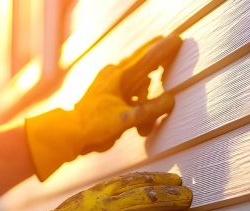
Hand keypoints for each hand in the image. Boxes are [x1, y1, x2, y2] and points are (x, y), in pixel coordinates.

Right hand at [0, 172, 196, 210]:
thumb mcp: (76, 208)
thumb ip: (100, 207)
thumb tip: (125, 210)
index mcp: (97, 194)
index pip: (136, 180)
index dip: (160, 180)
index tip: (175, 180)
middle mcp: (109, 209)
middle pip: (153, 197)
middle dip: (175, 198)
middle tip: (190, 199)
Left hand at [26, 35, 182, 179]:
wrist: (71, 132)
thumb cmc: (95, 124)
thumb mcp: (127, 119)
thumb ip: (150, 109)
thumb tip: (171, 100)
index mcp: (119, 76)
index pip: (147, 58)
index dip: (163, 49)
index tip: (177, 39)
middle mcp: (114, 74)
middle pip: (142, 63)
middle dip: (156, 61)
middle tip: (170, 45)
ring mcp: (109, 82)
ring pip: (136, 82)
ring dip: (144, 100)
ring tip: (145, 126)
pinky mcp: (106, 92)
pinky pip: (128, 91)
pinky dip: (136, 104)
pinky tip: (139, 122)